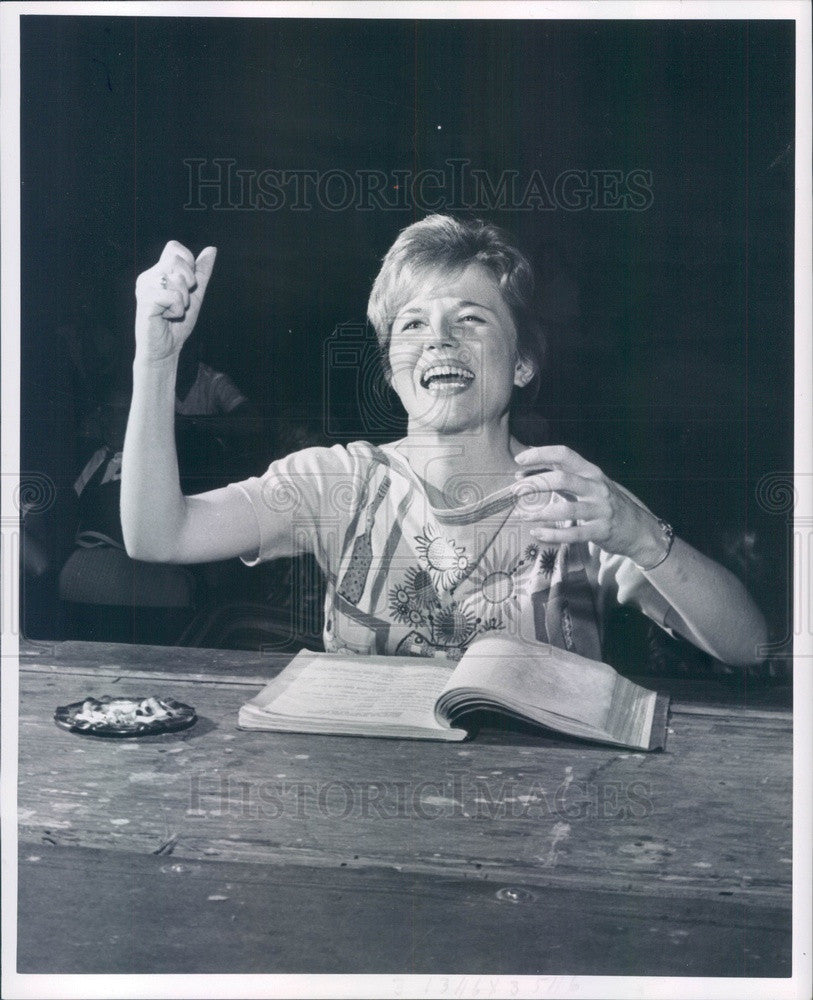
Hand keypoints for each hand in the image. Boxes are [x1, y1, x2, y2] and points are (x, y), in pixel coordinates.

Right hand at [134, 241, 216, 361]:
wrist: (165, 350)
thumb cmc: (177, 324)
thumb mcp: (195, 295)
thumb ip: (201, 272)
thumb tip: (212, 249)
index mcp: (157, 272)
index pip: (174, 247)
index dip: (188, 263)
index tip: (187, 285)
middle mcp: (148, 276)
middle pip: (177, 260)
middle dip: (188, 282)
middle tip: (180, 301)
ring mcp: (144, 288)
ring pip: (177, 279)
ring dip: (184, 299)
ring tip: (173, 311)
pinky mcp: (145, 301)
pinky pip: (174, 297)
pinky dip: (178, 310)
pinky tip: (167, 317)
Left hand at [512, 445, 667, 566]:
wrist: (639, 529)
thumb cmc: (605, 503)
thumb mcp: (588, 485)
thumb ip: (561, 478)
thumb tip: (525, 473)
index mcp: (591, 472)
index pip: (564, 454)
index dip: (541, 454)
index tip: (519, 460)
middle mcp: (596, 487)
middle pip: (562, 479)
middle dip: (535, 484)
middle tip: (515, 491)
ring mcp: (600, 510)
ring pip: (566, 509)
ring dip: (540, 512)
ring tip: (522, 515)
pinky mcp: (601, 531)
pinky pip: (573, 534)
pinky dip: (552, 534)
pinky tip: (537, 534)